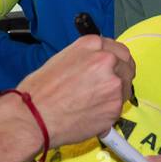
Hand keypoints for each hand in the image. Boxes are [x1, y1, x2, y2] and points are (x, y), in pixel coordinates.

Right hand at [16, 35, 134, 146]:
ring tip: (92, 104)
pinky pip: (117, 108)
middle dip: (120, 77)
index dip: (116, 62)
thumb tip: (98, 68)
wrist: (33, 116)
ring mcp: (113, 83)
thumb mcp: (62, 59)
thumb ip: (86, 60)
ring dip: (114, 96)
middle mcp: (106, 60)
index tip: (114, 69)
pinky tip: (89, 115)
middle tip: (107, 88)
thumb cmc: (39, 91)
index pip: (118, 49)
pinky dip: (108, 113)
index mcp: (92, 45)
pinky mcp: (115, 106)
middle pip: (127, 66)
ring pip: (125, 89)